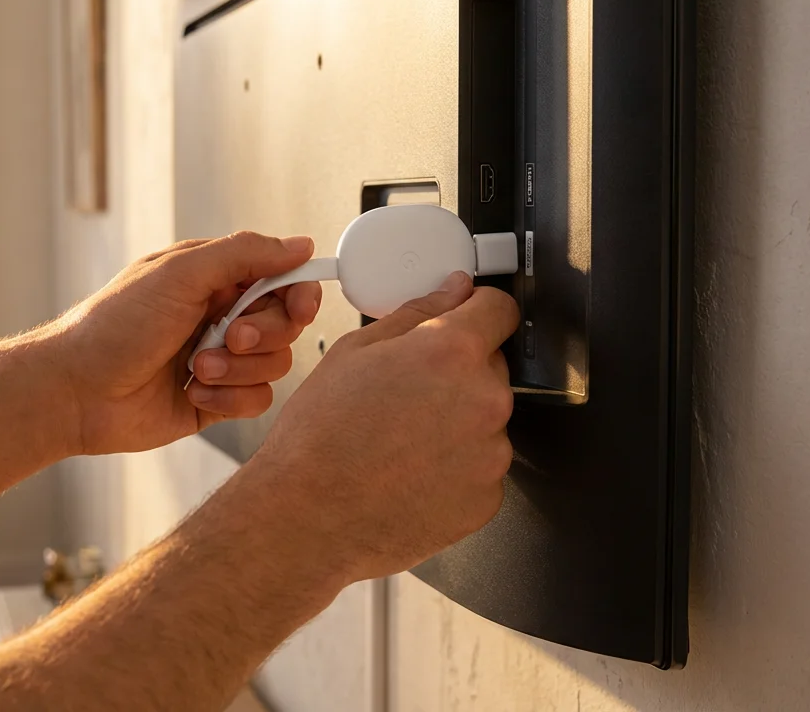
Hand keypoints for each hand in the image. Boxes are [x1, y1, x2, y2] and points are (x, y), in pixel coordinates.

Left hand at [59, 233, 322, 454]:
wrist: (77, 391)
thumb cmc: (114, 325)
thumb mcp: (180, 274)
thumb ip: (245, 255)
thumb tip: (300, 245)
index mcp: (215, 279)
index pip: (282, 279)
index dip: (298, 293)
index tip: (298, 307)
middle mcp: (222, 316)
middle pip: (286, 325)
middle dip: (262, 334)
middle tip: (227, 336)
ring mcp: (221, 360)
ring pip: (275, 366)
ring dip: (238, 369)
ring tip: (196, 367)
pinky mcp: (216, 401)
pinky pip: (256, 401)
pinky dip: (228, 399)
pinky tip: (193, 393)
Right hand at [230, 272, 518, 584]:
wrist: (308, 517)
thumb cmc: (320, 438)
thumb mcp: (354, 352)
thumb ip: (418, 313)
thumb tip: (453, 292)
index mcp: (452, 353)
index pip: (501, 309)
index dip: (478, 310)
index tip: (468, 320)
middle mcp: (484, 401)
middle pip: (491, 367)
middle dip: (457, 373)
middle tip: (406, 394)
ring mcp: (491, 455)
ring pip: (486, 420)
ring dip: (457, 422)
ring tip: (401, 441)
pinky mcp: (486, 499)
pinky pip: (481, 468)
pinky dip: (455, 467)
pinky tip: (410, 471)